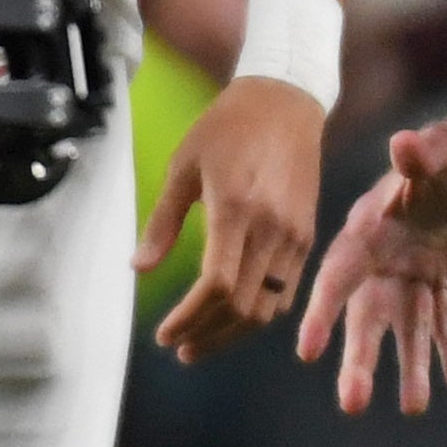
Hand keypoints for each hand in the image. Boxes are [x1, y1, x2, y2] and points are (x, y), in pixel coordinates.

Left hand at [135, 75, 325, 362]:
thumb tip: (139, 268)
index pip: (216, 285)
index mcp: (236, 209)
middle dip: (206, 334)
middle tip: (179, 346)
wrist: (286, 100)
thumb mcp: (184, 166)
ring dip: (233, 332)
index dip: (188, 318)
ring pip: (268, 306)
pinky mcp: (308, 234)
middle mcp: (272, 227)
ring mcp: (295, 234)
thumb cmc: (227, 128)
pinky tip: (235, 316)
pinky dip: (261, 312)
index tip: (164, 334)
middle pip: (242, 305)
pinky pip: (287, 289)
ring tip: (202, 341)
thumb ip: (163, 221)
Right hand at [297, 108, 446, 414]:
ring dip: (410, 367)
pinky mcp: (444, 279)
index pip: (339, 276)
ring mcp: (413, 273)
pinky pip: (446, 322)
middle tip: (353, 405)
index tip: (308, 352)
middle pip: (368, 316)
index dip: (322, 313)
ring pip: (408, 328)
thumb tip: (404, 144)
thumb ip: (420, 158)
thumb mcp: (440, 152)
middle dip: (360, 360)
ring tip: (415, 408)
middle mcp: (384, 259)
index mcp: (369, 230)